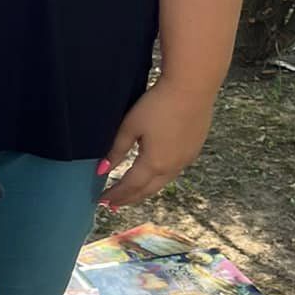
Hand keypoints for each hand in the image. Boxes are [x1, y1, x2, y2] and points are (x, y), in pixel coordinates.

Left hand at [102, 81, 214, 209]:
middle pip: (147, 190)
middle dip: (129, 198)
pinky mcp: (193, 150)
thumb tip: (102, 169)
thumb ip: (116, 150)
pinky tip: (153, 176)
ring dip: (144, 191)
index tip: (101, 201)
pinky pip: (173, 172)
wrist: (192, 88)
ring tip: (131, 195)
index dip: (115, 195)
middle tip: (114, 205)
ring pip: (162, 183)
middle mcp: (171, 167)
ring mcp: (186, 160)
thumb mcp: (130, 126)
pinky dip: (158, 180)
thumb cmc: (158, 104)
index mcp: (154, 163)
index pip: (130, 186)